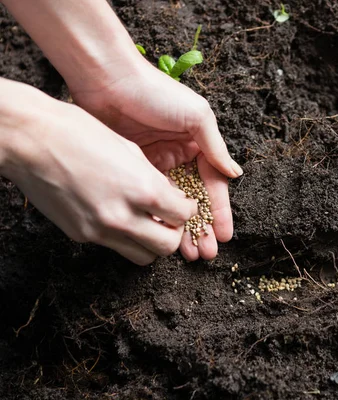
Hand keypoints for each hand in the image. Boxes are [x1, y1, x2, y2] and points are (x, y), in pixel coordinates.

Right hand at [0, 80, 197, 265]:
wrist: (28, 139)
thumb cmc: (77, 132)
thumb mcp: (129, 149)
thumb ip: (154, 178)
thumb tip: (171, 197)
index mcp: (141, 189)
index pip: (182, 216)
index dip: (188, 209)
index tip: (184, 203)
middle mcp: (122, 216)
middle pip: (167, 247)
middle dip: (174, 233)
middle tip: (169, 218)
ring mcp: (99, 230)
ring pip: (143, 257)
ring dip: (151, 243)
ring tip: (147, 222)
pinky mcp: (80, 235)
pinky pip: (114, 246)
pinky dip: (124, 237)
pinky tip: (119, 216)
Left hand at [69, 59, 241, 260]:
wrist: (108, 80)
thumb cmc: (156, 93)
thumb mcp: (196, 116)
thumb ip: (214, 147)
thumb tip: (235, 174)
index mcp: (199, 144)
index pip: (214, 185)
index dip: (219, 211)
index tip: (224, 235)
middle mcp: (181, 157)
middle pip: (195, 200)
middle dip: (202, 228)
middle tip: (206, 253)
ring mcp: (157, 164)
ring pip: (173, 204)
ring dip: (182, 228)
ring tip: (188, 253)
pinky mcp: (134, 168)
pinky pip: (150, 199)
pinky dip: (158, 217)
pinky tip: (162, 235)